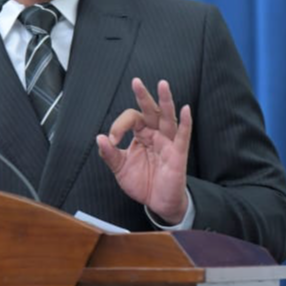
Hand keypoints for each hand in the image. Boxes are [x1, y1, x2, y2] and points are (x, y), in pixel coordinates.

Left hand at [96, 78, 191, 224]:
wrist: (157, 203)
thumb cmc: (143, 182)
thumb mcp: (121, 169)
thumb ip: (110, 154)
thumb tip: (100, 138)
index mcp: (142, 135)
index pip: (132, 119)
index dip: (119, 125)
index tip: (112, 139)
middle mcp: (155, 135)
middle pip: (150, 111)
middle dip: (143, 96)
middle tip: (136, 82)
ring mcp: (168, 143)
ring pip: (167, 118)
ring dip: (165, 101)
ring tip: (162, 85)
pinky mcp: (178, 154)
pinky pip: (183, 136)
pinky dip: (185, 123)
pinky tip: (186, 110)